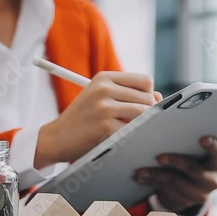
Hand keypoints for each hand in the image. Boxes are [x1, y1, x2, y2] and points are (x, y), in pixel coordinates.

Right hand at [35, 71, 161, 168]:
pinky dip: (129, 135)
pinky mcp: (105, 126)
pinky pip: (132, 130)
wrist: (57, 138)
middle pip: (148, 97)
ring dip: (139, 124)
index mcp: (104, 77)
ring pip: (143, 113)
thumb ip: (128, 94)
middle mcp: (104, 88)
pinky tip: (116, 137)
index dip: (148, 94)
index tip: (140, 105)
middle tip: (131, 121)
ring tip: (124, 128)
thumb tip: (159, 97)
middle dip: (146, 111)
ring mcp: (104, 107)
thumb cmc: (83, 118)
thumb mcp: (101, 97)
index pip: (145, 80)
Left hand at [134, 136, 216, 212]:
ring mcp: (199, 193)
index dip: (212, 145)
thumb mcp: (197, 152)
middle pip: (192, 169)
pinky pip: (166, 191)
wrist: (194, 187)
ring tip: (140, 170)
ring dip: (155, 175)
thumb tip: (165, 127)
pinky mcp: (185, 202)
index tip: (202, 139)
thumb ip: (189, 143)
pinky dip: (151, 183)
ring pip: (175, 182)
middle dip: (174, 162)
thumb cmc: (194, 159)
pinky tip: (140, 178)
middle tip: (158, 157)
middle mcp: (213, 180)